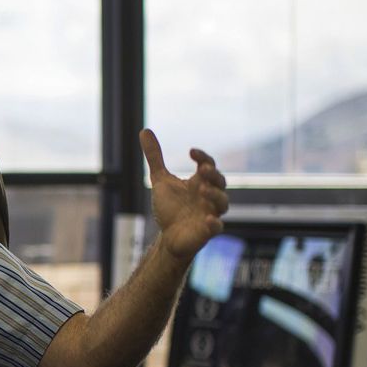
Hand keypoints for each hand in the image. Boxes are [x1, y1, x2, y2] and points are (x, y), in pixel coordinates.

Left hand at [140, 128, 229, 261]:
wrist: (169, 236)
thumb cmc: (170, 208)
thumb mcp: (161, 180)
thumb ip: (155, 157)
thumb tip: (144, 130)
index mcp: (200, 182)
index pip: (208, 165)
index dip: (203, 157)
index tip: (191, 152)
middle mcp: (209, 196)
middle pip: (220, 182)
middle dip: (214, 175)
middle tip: (204, 169)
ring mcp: (211, 213)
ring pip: (222, 203)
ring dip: (216, 195)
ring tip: (203, 190)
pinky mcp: (208, 231)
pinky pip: (217, 227)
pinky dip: (215, 223)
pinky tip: (209, 220)